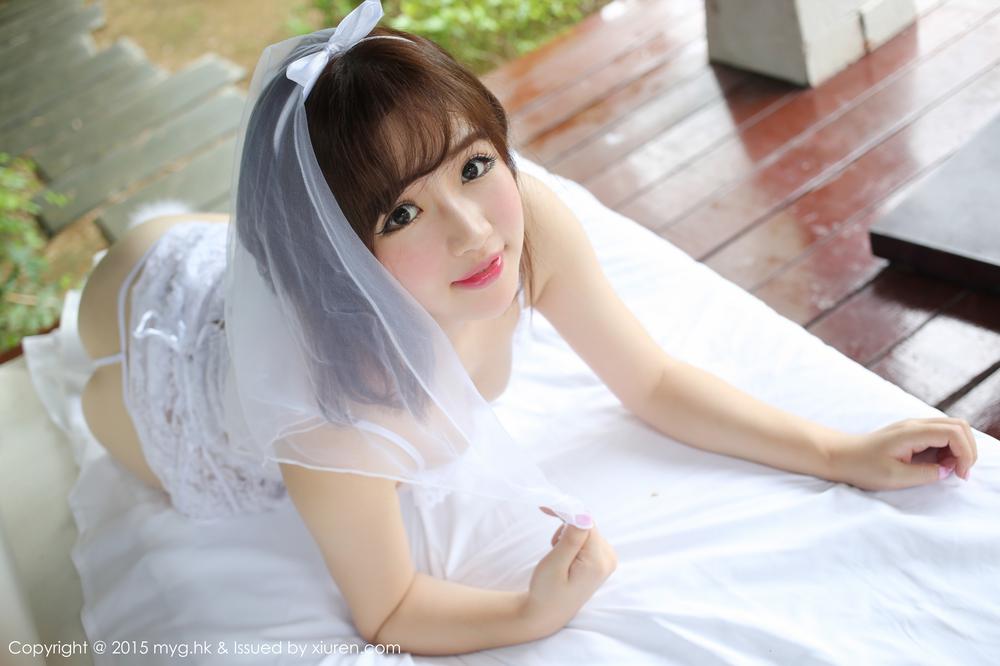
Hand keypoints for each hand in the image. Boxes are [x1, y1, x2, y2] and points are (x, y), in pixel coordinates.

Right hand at [521, 507, 616, 634]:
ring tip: (559, 555)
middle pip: (587, 524)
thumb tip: (584, 515)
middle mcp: (609, 559)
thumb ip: (571, 540)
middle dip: (566, 528)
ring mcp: (608, 559)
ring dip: (568, 535)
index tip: (544, 509)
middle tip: (552, 546)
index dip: (565, 513)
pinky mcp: (603, 559)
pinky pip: (588, 537)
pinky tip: (566, 556)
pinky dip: (573, 540)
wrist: (548, 612)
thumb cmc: (546, 591)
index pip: (585, 522)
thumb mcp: (555, 565)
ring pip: (586, 529)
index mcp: (598, 561)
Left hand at [826, 417, 978, 490]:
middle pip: (959, 425)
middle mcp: (916, 424)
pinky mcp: (912, 434)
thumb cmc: (862, 466)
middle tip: (959, 473)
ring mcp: (914, 427)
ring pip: (952, 429)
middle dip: (967, 449)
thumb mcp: (894, 477)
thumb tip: (947, 470)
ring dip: (959, 449)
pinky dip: (949, 449)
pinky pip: (941, 435)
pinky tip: (938, 465)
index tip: (959, 475)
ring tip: (948, 470)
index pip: (953, 432)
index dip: (965, 453)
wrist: (840, 455)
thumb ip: (925, 474)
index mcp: (912, 432)